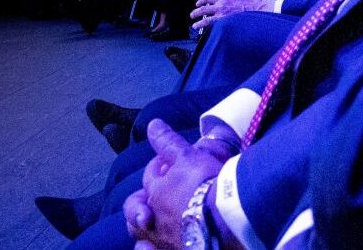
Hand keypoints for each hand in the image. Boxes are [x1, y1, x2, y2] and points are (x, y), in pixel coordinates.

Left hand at [125, 120, 224, 249]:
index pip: (150, 177)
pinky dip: (155, 249)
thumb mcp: (187, 157)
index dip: (158, 166)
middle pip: (136, 213)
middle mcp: (154, 220)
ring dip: (144, 231)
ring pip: (143, 239)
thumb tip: (152, 124)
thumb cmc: (204, 184)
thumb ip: (168, 142)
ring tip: (151, 226)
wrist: (226, 217)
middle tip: (150, 201)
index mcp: (156, 193)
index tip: (169, 161)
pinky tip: (159, 247)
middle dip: (138, 205)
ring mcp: (164, 241)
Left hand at [191, 0, 269, 27]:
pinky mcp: (227, 24)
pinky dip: (209, 28)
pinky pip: (214, 27)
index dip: (201, 0)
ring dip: (199, 23)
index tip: (197, 3)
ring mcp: (223, 17)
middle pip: (204, 10)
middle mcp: (221, 7)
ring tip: (194, 25)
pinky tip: (206, 31)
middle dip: (196, 12)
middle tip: (192, 15)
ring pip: (207, 20)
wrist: (258, 10)